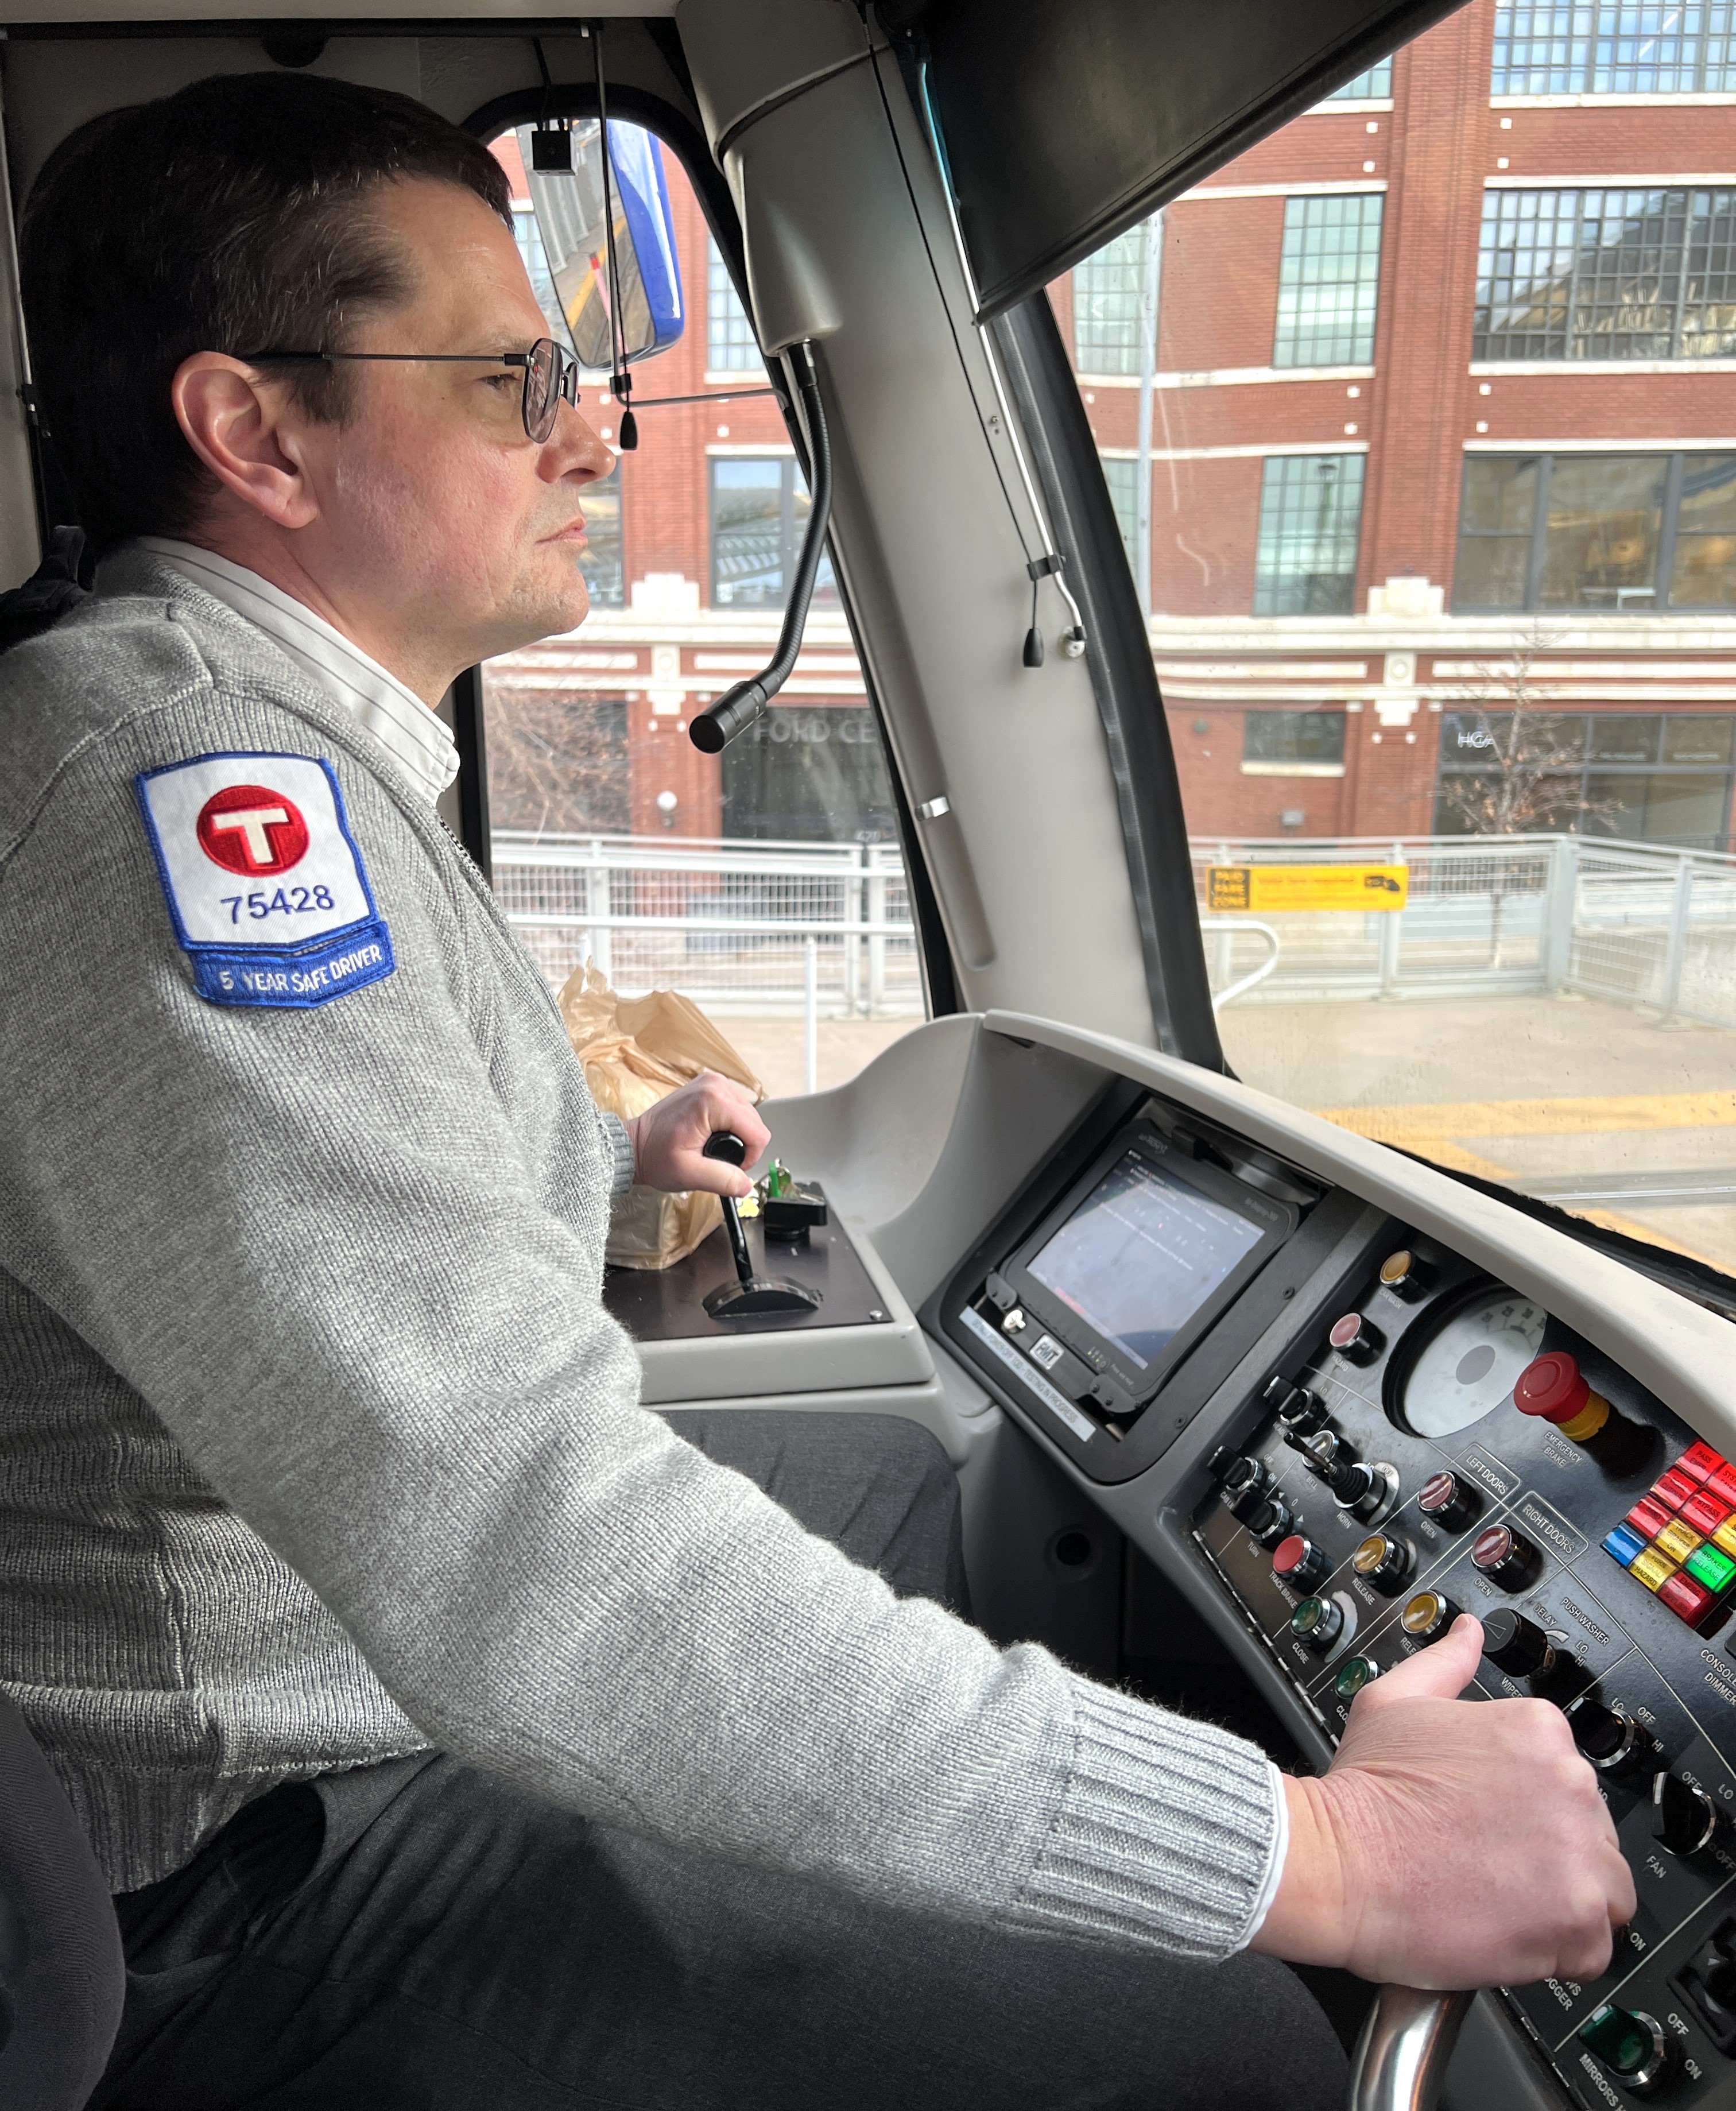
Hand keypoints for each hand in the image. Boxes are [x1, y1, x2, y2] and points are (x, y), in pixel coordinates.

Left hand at [624, 1072, 770, 1197]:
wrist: (635, 1145)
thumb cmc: (654, 1155)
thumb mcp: (689, 1174)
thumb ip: (722, 1179)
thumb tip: (746, 1185)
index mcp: (713, 1100)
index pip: (758, 1133)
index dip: (750, 1157)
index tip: (730, 1168)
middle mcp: (716, 1084)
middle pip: (755, 1123)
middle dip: (742, 1145)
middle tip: (715, 1158)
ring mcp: (713, 1082)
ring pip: (747, 1116)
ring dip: (736, 1136)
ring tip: (710, 1146)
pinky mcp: (710, 1086)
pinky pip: (735, 1109)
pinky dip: (729, 1126)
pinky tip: (710, 1135)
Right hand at [1252, 1615, 1633, 1988]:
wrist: (1336, 1864)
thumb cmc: (1362, 1790)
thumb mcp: (1393, 1701)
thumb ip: (1445, 1665)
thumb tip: (1468, 1633)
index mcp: (1536, 1729)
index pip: (1566, 1777)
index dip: (1529, 1807)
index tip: (1494, 1822)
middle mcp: (1569, 1784)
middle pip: (1591, 1832)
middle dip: (1549, 1852)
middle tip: (1489, 1863)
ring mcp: (1578, 1853)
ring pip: (1604, 1888)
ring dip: (1563, 1900)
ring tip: (1501, 1902)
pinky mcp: (1577, 1918)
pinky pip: (1594, 1947)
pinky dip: (1558, 1951)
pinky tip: (1507, 1932)